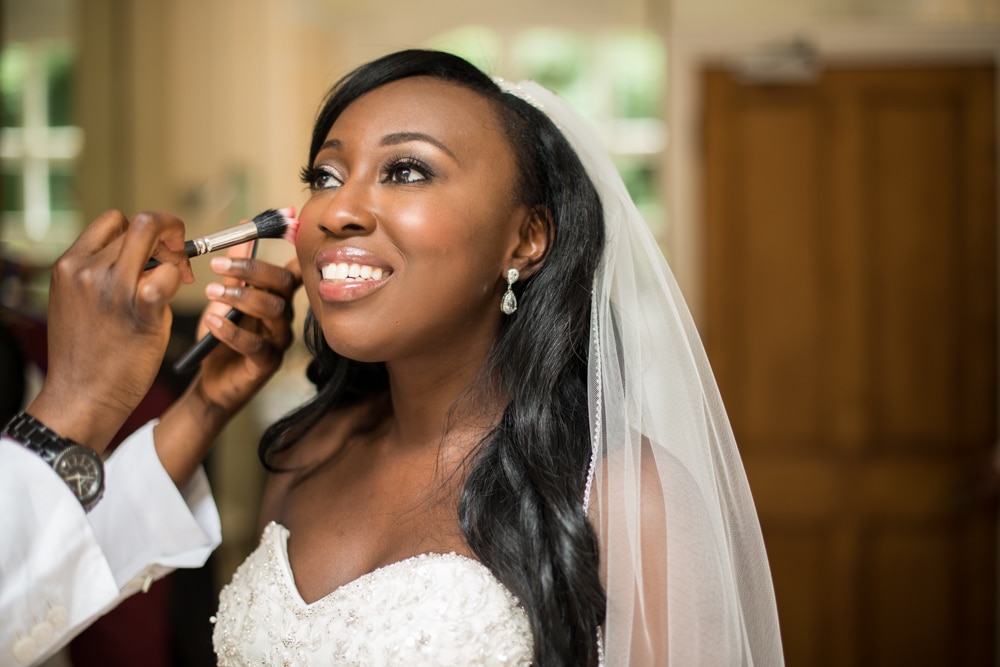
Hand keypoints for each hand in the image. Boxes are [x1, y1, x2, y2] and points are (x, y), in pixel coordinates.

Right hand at [26, 210, 193, 451]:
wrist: (82, 396)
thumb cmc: (88, 354)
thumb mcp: (80, 302)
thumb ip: (104, 275)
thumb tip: (144, 257)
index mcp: (70, 264)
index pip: (114, 220)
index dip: (142, 231)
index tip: (156, 251)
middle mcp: (88, 269)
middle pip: (141, 224)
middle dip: (168, 234)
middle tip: (179, 259)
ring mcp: (113, 287)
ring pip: (157, 241)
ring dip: (176, 257)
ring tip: (179, 281)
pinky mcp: (141, 308)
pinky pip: (170, 274)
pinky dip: (179, 281)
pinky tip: (173, 300)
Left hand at [153, 242, 299, 486]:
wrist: (210, 382)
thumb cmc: (221, 335)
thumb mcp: (224, 296)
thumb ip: (235, 268)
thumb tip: (242, 230)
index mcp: (278, 297)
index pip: (293, 269)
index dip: (289, 251)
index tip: (273, 234)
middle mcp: (284, 316)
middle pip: (284, 285)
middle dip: (253, 269)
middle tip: (219, 264)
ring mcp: (278, 340)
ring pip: (273, 310)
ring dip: (241, 297)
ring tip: (211, 292)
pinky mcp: (267, 364)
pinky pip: (255, 345)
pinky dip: (232, 331)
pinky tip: (212, 321)